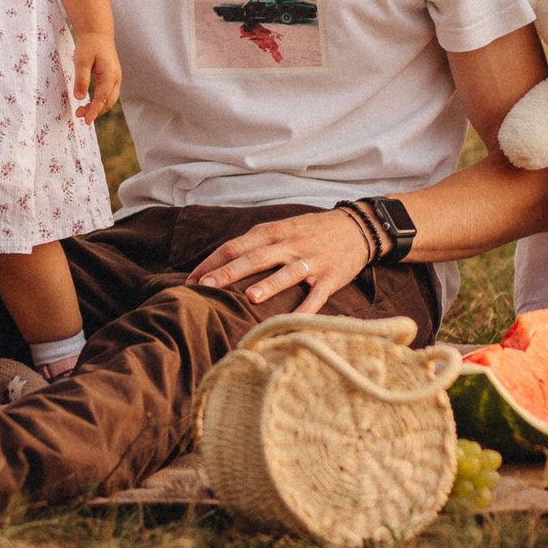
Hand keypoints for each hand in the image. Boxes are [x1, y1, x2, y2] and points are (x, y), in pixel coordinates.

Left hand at [73, 32, 120, 120]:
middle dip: (95, 111)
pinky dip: (100, 100)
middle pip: (108, 102)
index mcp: (110, 75)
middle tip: (80, 115)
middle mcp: (116, 78)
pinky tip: (89, 102)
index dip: (93, 111)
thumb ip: (81, 80)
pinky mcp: (112, 76)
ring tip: (82, 110)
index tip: (85, 121)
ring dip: (97, 107)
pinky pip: (108, 93)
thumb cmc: (89, 45)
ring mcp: (116, 77)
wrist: (98, 32)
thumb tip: (79, 98)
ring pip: (109, 99)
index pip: (102, 98)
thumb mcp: (81, 61)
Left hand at [187, 207, 374, 314]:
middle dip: (230, 272)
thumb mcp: (281, 229)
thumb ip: (253, 243)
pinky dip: (305, 308)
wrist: (357, 227)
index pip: (236, 245)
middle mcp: (290, 244)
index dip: (212, 262)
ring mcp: (312, 260)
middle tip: (207, 287)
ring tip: (249, 297)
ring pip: (287, 272)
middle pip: (256, 256)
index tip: (190, 281)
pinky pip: (317, 294)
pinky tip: (292, 320)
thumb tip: (218, 263)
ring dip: (269, 284)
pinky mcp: (331, 277)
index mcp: (273, 231)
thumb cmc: (310, 231)